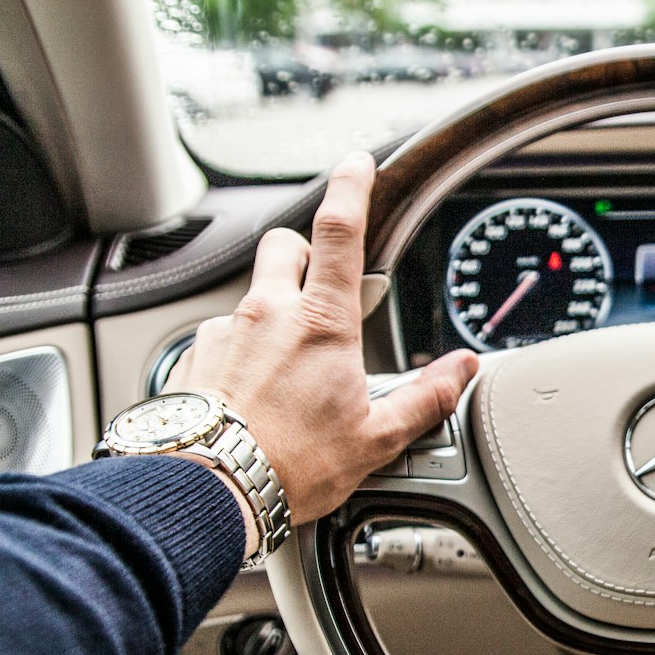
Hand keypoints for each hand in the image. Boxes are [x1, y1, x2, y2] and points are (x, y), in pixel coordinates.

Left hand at [169, 152, 478, 526]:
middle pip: (286, 245)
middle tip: (324, 284)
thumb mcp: (375, 438)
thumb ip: (423, 398)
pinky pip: (222, 338)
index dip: (352, 186)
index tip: (357, 163)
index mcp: (321, 325)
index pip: (340, 230)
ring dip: (273, 312)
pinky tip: (251, 395)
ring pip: (252, 295)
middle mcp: (267, 315)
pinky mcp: (193, 360)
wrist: (206, 491)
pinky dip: (241, 354)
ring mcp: (225, 334)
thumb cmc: (289, 467)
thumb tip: (461, 371)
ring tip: (288, 366)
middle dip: (306, 251)